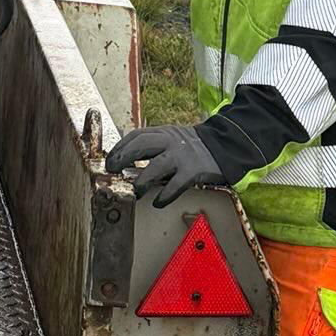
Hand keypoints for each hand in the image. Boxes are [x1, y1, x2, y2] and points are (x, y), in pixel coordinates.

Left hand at [104, 123, 226, 208]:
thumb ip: (153, 146)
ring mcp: (182, 156)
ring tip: (136, 192)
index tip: (110, 160)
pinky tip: (158, 202)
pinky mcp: (194, 171)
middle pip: (141, 145)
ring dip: (142, 180)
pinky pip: (175, 185)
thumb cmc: (193, 147)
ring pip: (157, 165)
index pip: (136, 135)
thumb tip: (127, 159)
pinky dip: (165, 195)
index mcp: (164, 132)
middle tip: (113, 171)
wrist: (225, 147)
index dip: (120, 147)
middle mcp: (171, 141)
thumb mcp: (173, 139)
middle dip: (123, 157)